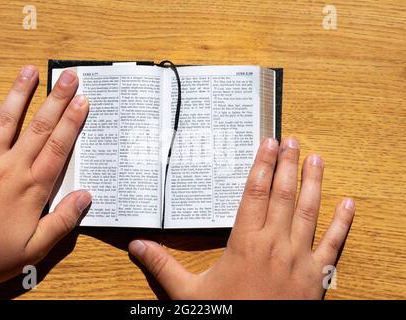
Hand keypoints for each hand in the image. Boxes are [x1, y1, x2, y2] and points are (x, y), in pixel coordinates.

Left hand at [0, 66, 90, 289]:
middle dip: (56, 100)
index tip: (83, 101)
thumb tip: (86, 196)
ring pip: (6, 121)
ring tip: (29, 71)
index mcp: (32, 187)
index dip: (73, 122)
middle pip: (39, 127)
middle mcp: (11, 167)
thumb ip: (62, 221)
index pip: (59, 147)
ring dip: (19, 94)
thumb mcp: (34, 248)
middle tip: (69, 76)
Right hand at [129, 137, 354, 298]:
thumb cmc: (224, 313)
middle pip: (283, 195)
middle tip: (291, 140)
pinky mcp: (316, 276)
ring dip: (313, 182)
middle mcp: (275, 244)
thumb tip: (136, 246)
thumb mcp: (187, 292)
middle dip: (287, 165)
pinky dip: (342, 222)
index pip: (255, 193)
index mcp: (245, 243)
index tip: (268, 144)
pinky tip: (347, 203)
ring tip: (314, 158)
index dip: (262, 165)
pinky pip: (334, 243)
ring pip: (309, 211)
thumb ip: (162, 266)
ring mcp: (299, 258)